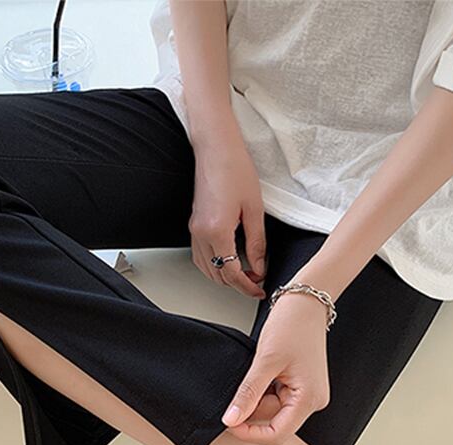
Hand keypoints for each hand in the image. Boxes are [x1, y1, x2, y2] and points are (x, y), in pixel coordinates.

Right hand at [189, 138, 266, 298]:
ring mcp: (194, 231)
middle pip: (217, 275)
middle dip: (237, 284)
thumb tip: (259, 266)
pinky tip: (227, 263)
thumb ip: (257, 243)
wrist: (216, 149)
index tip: (259, 289)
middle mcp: (201, 234)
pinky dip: (214, 266)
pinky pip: (200, 257)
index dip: (247, 286)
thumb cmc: (235, 170)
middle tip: (256, 282)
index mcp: (217, 231)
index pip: (232, 272)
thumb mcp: (254, 210)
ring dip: (224, 277)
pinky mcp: (193, 225)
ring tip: (245, 274)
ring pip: (207, 269)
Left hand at [221, 291, 330, 444]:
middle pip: (274, 424)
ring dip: (255, 399)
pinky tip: (260, 373)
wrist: (305, 302)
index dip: (250, 433)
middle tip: (235, 391)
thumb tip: (231, 420)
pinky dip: (261, 391)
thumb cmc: (292, 324)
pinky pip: (275, 398)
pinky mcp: (298, 386)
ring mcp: (306, 394)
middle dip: (251, 412)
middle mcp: (312, 401)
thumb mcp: (265, 360)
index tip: (228, 422)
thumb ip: (248, 393)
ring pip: (271, 411)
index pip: (277, 435)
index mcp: (309, 399)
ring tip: (252, 373)